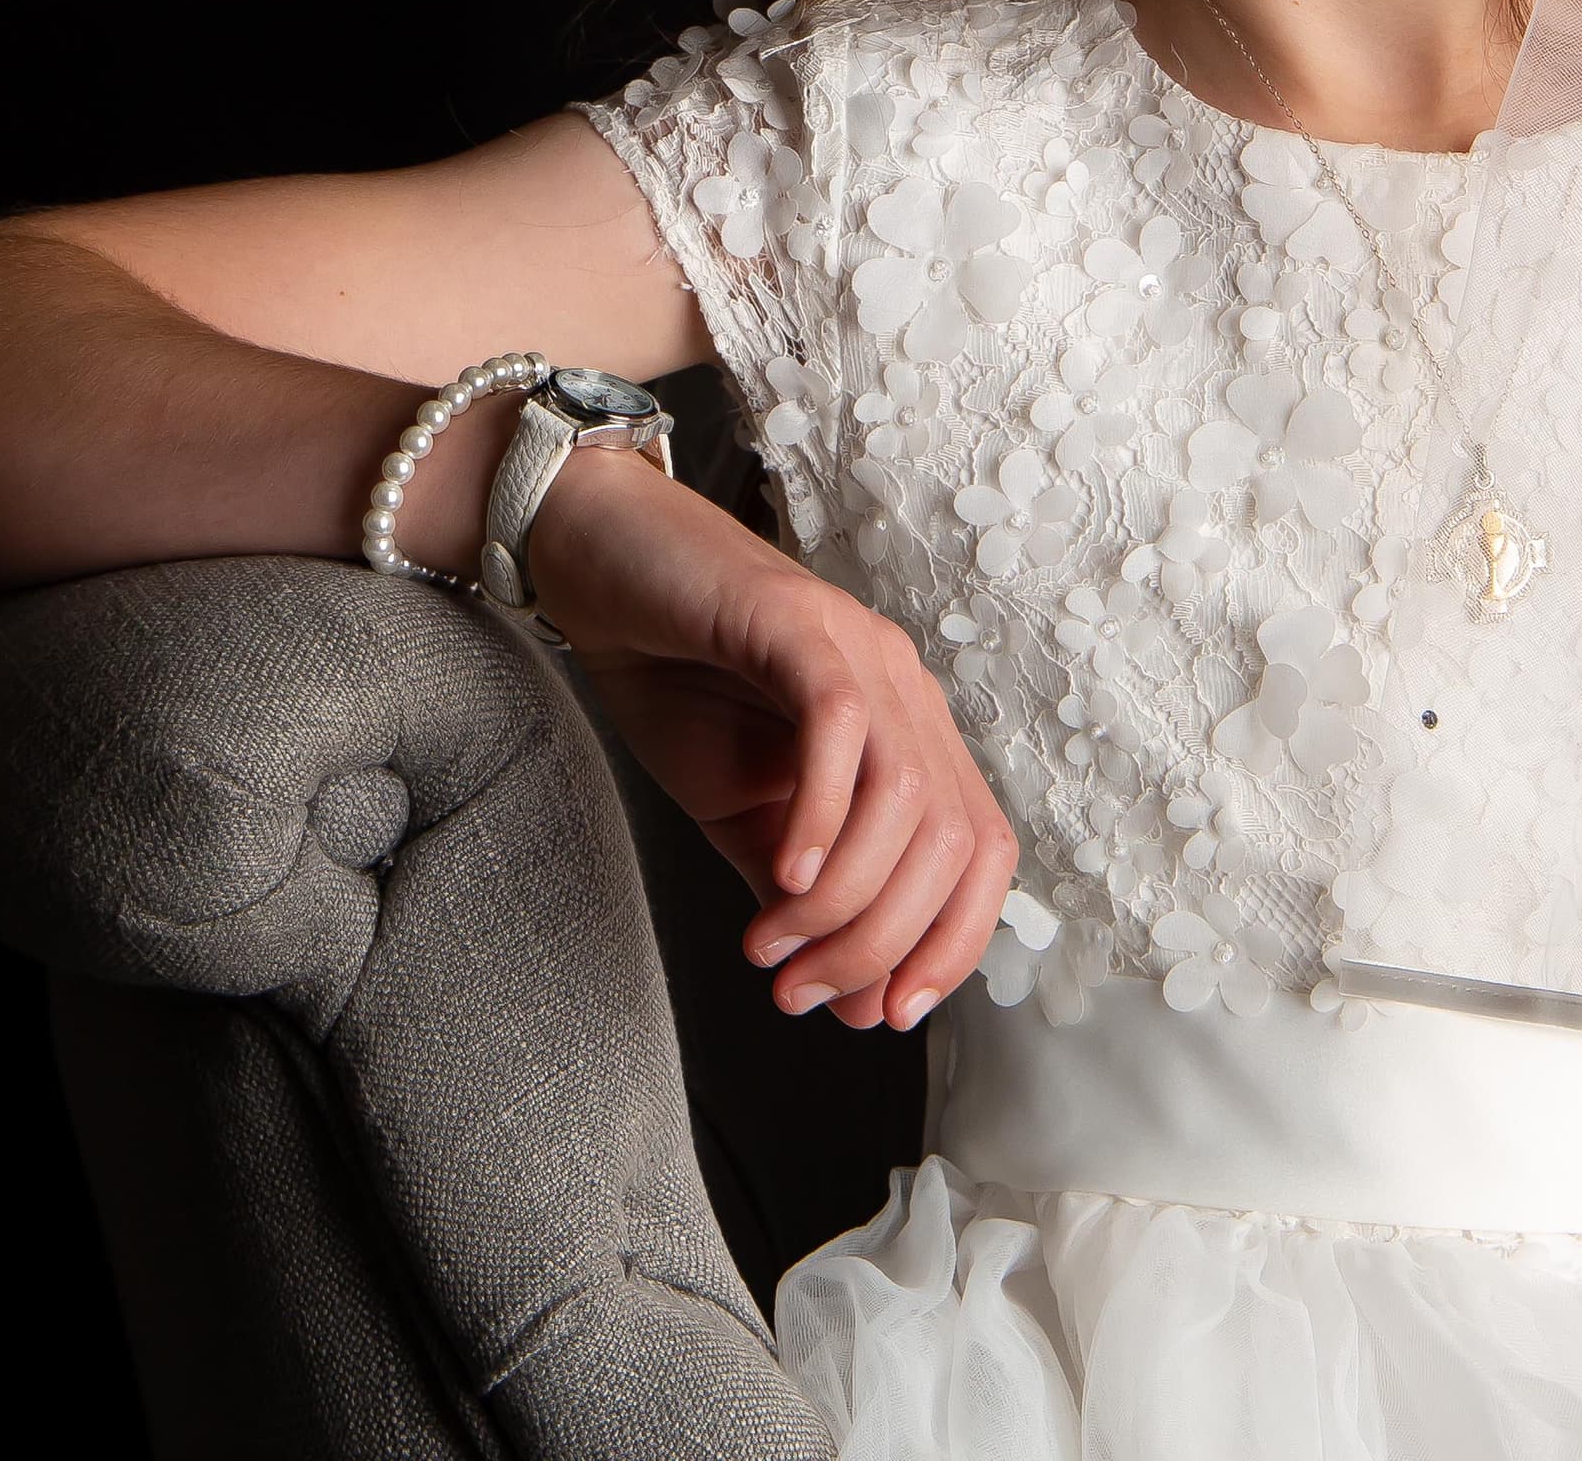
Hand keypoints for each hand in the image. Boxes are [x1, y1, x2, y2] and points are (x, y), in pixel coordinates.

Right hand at [525, 448, 1016, 1031]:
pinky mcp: (796, 621)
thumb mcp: (746, 814)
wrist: (600, 567)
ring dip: (844, 897)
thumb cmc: (676, 683)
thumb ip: (807, 900)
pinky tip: (779, 871)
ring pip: (907, 796)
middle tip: (797, 990)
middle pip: (951, 841)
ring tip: (770, 943)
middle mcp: (904, 689)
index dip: (952, 943)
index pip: (982, 852)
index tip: (885, 1014)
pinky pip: (839, 724)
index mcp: (909, 736)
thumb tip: (859, 1004)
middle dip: (880, 941)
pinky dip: (821, 812)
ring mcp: (857, 648)